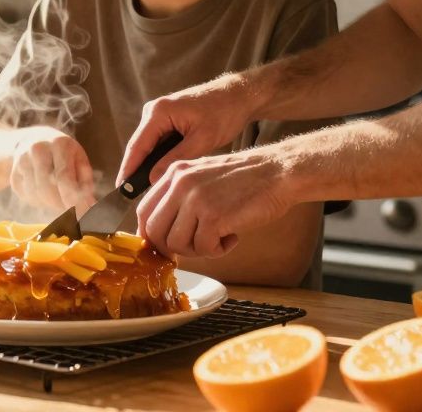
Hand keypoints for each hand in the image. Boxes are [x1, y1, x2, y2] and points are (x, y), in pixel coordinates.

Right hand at [8, 126, 95, 210]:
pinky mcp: (14, 176)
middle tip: (71, 210)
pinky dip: (39, 201)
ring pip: (37, 195)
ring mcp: (22, 162)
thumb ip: (85, 182)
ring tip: (59, 196)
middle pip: (47, 189)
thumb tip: (90, 207)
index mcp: (59, 143)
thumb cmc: (63, 153)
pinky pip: (28, 197)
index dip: (72, 199)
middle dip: (61, 204)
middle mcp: (37, 149)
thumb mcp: (78, 159)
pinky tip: (45, 192)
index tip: (81, 214)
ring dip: (50, 203)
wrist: (33, 140)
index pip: (64, 177)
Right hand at [118, 74, 259, 187]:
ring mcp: (160, 114)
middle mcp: (154, 111)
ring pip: (148, 146)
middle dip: (135, 171)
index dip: (127, 170)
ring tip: (144, 191)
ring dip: (147, 165)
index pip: (137, 147)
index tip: (120, 191)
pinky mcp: (168, 119)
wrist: (238, 95)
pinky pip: (158, 142)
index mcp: (158, 112)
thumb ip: (175, 160)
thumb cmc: (224, 113)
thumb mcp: (201, 140)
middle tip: (131, 197)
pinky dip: (158, 158)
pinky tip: (160, 175)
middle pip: (139, 147)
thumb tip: (152, 179)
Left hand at [134, 147, 294, 257]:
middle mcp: (180, 184)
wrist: (278, 172)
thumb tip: (159, 233)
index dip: (151, 234)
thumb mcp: (202, 177)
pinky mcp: (213, 216)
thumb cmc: (244, 180)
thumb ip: (179, 198)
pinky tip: (232, 236)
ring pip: (177, 244)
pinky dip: (218, 250)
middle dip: (172, 248)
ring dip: (199, 250)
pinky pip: (203, 248)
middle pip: (154, 231)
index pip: (143, 211)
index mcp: (174, 173)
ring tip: (219, 238)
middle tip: (196, 246)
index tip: (164, 245)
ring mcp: (195, 199)